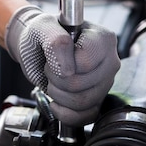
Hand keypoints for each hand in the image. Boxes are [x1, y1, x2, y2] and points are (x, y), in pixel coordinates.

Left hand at [5, 5, 119, 126]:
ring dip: (58, 95)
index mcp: (102, 39)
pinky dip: (65, 113)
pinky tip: (57, 101)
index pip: (85, 62)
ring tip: (54, 81)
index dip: (63, 63)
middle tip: (51, 68)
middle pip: (82, 85)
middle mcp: (109, 61)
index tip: (54, 55)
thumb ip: (56, 42)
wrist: (36, 47)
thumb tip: (68, 69)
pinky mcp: (97, 100)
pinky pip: (85, 117)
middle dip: (56, 80)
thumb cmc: (42, 35)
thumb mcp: (43, 28)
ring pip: (82, 103)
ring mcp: (104, 83)